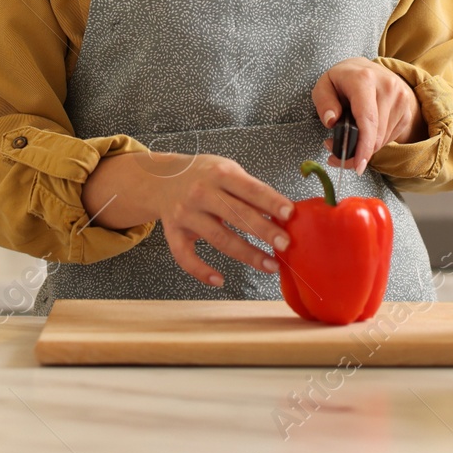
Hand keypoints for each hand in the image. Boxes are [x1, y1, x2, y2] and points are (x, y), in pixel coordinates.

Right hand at [83, 151, 292, 287]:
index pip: (250, 189)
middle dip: (264, 231)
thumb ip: (251, 191)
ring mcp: (186, 214)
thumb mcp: (228, 171)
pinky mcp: (172, 232)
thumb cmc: (205, 175)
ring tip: (270, 265)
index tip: (290, 214)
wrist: (162, 178)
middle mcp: (201, 193)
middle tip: (286, 244)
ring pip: (218, 238)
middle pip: (237, 215)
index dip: (271, 202)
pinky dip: (201, 271)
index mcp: (220, 174)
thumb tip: (282, 215)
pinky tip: (219, 280)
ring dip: (247, 254)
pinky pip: (185, 256)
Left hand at [312, 57, 425, 174]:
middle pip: (376, 134)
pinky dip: (375, 141)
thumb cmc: (344, 80)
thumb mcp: (324, 84)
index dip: (363, 146)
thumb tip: (331, 121)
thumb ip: (323, 102)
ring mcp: (400, 99)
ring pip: (382, 139)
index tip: (357, 165)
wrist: (371, 69)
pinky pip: (389, 137)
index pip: (367, 118)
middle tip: (337, 155)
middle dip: (356, 152)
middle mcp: (387, 87)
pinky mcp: (406, 110)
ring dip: (365, 147)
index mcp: (364, 79)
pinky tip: (365, 131)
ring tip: (349, 139)